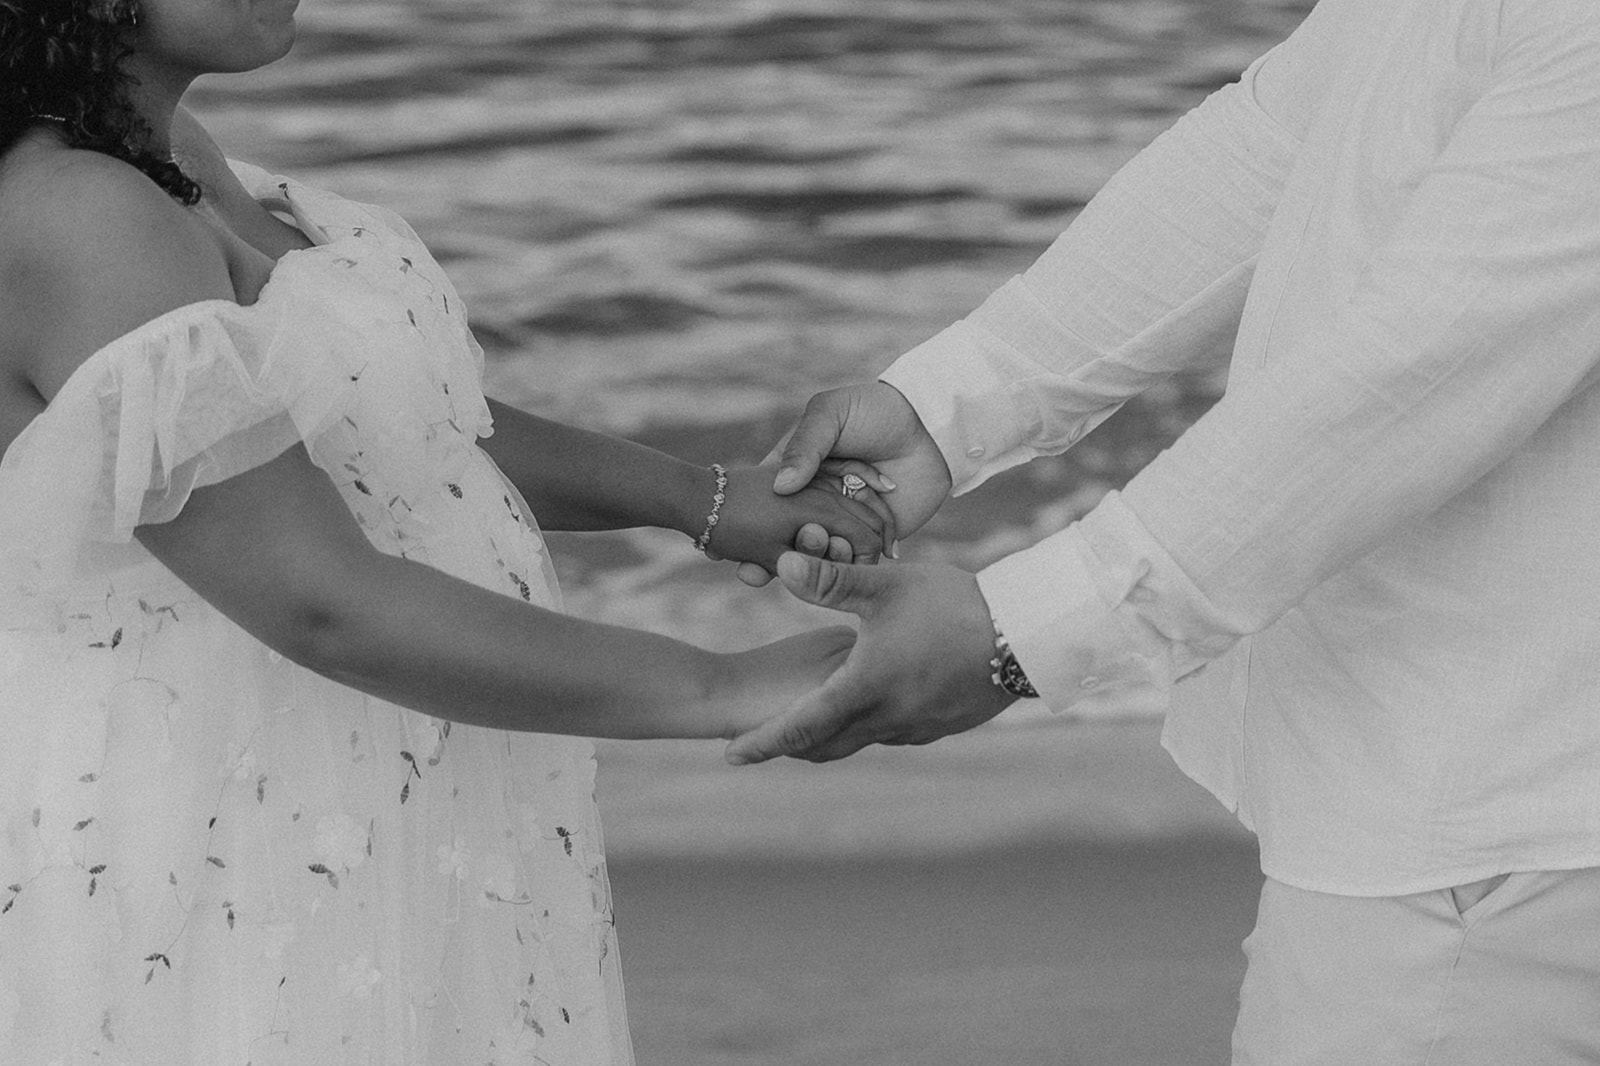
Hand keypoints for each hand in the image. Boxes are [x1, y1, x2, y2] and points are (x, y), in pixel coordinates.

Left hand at [725, 552, 1012, 763]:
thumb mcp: (886, 586)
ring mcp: (917, 727)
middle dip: (790, 744)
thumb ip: (832, 579)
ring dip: (831, 734)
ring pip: (859, 740)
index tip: (731, 754)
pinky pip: (892, 732)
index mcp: (864, 689)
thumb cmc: (953, 606)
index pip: (799, 727)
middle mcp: (887, 720)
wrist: (1025, 636)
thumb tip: (781, 564)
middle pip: (824, 745)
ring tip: (810, 720)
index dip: (762, 742)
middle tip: (761, 742)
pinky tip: (870, 705)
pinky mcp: (942, 725)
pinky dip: (868, 725)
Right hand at [736, 382, 954, 586]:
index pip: (764, 507)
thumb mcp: (830, 415)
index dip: (743, 529)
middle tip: (756, 570)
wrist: (930, 424)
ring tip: (806, 563)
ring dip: (808, 565)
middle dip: (766, 559)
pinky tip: (832, 581)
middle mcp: (818, 502)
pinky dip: (845, 574)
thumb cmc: (874, 410)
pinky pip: (857, 563)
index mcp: (798, 472)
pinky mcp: (878, 539)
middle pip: (787, 538)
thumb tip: (782, 488)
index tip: (720, 549)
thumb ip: (805, 447)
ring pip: (819, 555)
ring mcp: (847, 523)